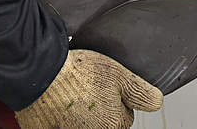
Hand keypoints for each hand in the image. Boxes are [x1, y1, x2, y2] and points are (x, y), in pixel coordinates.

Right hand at [15, 50, 161, 128]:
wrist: (40, 74)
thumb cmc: (79, 73)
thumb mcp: (119, 75)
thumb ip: (141, 92)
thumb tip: (156, 102)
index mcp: (112, 124)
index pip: (125, 118)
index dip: (119, 100)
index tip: (109, 88)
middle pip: (105, 123)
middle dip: (101, 109)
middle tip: (90, 88)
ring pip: (83, 124)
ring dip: (81, 114)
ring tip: (74, 93)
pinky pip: (61, 125)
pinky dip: (61, 117)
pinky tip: (59, 102)